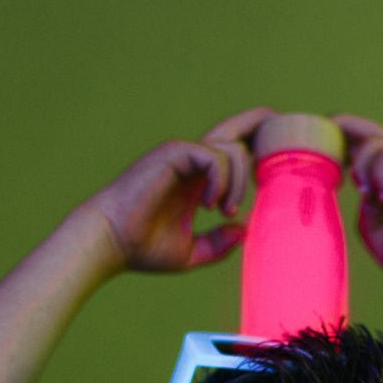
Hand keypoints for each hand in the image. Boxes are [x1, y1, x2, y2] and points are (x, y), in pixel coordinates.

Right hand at [91, 107, 274, 271]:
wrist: (111, 243)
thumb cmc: (143, 249)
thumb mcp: (191, 253)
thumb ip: (219, 243)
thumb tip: (244, 230)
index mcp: (198, 180)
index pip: (233, 151)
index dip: (256, 148)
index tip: (272, 171)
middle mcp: (192, 162)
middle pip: (238, 130)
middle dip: (263, 136)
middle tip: (263, 177)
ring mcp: (183, 154)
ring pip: (232, 150)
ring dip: (238, 184)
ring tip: (223, 212)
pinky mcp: (174, 153)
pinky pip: (214, 157)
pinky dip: (220, 181)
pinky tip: (209, 206)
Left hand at [333, 115, 382, 286]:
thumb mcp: (380, 241)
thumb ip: (363, 216)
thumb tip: (358, 190)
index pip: (353, 160)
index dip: (332, 153)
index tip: (316, 167)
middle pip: (361, 136)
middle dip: (338, 130)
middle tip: (324, 140)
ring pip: (372, 144)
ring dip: (362, 167)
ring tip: (371, 195)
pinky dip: (379, 173)